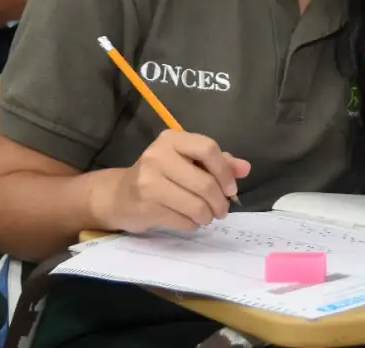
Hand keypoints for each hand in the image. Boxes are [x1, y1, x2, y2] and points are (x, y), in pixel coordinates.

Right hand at [100, 130, 251, 233]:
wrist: (119, 196)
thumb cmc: (160, 176)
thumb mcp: (187, 162)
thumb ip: (218, 162)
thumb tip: (245, 168)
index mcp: (172, 139)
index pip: (208, 149)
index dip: (226, 172)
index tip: (231, 189)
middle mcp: (158, 156)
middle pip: (205, 183)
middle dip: (220, 202)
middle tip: (222, 210)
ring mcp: (149, 181)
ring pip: (196, 205)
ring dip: (208, 216)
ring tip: (206, 216)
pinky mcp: (146, 206)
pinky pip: (184, 220)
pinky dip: (192, 224)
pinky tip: (187, 220)